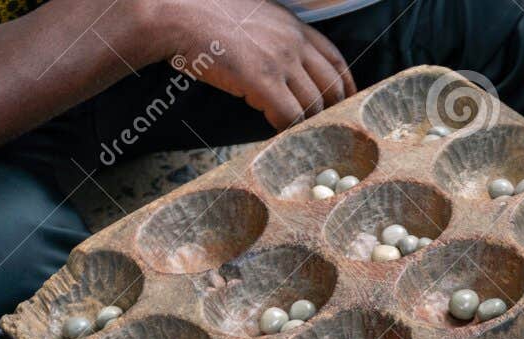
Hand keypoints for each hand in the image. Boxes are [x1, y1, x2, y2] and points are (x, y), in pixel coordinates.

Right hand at [152, 0, 354, 129]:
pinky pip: (290, 117)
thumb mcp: (253, 17)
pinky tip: (278, 136)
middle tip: (326, 133)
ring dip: (308, 127)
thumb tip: (282, 67)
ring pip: (313, 105)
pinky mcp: (262, 79)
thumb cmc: (203, 16)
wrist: (175, 12)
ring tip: (301, 141)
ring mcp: (280, 60)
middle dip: (333, 113)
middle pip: (331, 87)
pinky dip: (288, 131)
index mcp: (292, 26)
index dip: (346, 86)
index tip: (348, 104)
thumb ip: (274, 38)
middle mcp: (293, 42)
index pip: (335, 60)